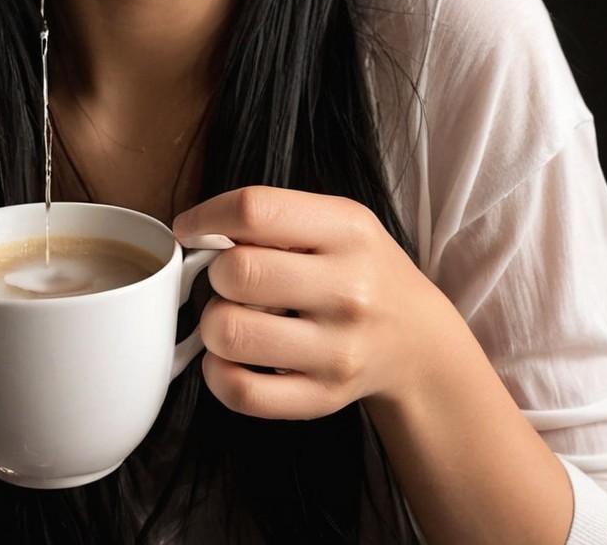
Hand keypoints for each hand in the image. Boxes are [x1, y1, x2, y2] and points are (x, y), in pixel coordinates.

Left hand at [173, 186, 450, 420]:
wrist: (416, 338)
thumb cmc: (359, 269)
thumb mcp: (337, 222)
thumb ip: (275, 217)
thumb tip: (198, 230)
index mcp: (348, 230)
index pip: (255, 210)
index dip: (207, 216)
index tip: (190, 228)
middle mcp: (349, 290)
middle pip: (237, 272)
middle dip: (216, 273)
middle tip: (231, 279)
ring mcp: (337, 350)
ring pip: (229, 332)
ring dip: (214, 323)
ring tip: (235, 316)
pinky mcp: (322, 397)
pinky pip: (241, 391)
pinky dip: (217, 373)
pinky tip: (230, 357)